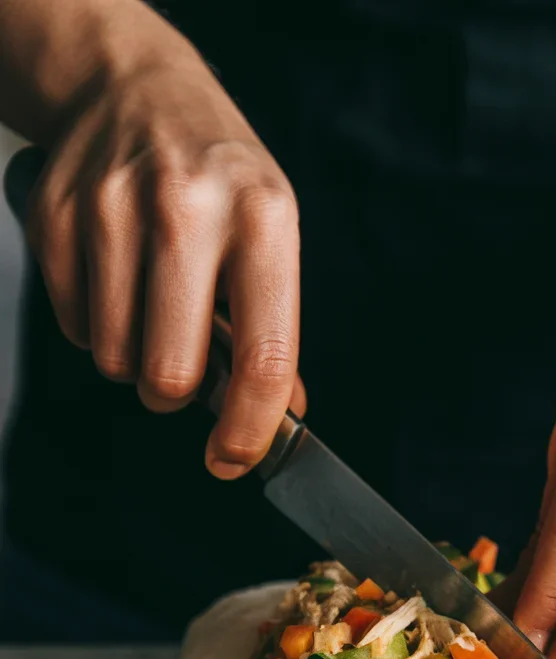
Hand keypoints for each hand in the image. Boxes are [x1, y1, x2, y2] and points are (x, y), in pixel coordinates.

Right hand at [25, 23, 301, 476]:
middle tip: (184, 369)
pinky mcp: (57, 217)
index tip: (234, 459)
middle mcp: (187, 209)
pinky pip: (73, 327)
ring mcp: (113, 209)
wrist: (134, 85)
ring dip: (135, 357)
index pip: (263, 355)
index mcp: (263, 218)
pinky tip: (116, 280)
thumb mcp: (270, 232)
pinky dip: (97, 325)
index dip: (248, 428)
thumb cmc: (218, 175)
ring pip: (115, 359)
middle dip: (176, 393)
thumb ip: (274, 327)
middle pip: (170, 373)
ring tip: (152, 306)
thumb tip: (280, 413)